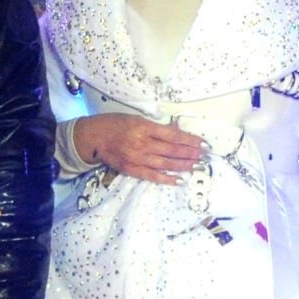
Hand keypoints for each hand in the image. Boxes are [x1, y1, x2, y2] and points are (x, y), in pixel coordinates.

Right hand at [71, 113, 204, 184]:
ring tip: (197, 166)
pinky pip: (151, 176)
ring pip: (165, 163)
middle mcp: (142, 143)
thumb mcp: (137, 118)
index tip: (204, 143)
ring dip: (183, 165)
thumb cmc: (116, 124)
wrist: (94, 136)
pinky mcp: (131, 169)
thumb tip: (177, 131)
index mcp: (145, 127)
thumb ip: (157, 127)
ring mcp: (137, 158)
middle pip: (172, 150)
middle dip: (191, 153)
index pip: (173, 135)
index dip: (191, 140)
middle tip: (205, 156)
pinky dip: (166, 178)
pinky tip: (179, 180)